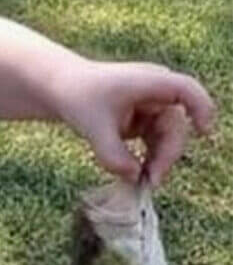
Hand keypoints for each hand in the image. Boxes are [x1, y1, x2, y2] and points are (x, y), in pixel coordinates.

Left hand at [61, 60, 215, 185]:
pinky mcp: (144, 121)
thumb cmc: (76, 97)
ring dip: (157, 161)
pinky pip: (155, 143)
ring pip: (167, 139)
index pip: (185, 90)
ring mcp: (152, 107)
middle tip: (151, 181)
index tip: (203, 131)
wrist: (60, 89)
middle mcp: (156, 92)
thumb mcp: (92, 127)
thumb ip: (113, 155)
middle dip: (166, 155)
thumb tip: (134, 177)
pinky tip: (138, 175)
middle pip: (176, 126)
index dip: (201, 108)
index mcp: (148, 81)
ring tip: (143, 183)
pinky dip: (148, 159)